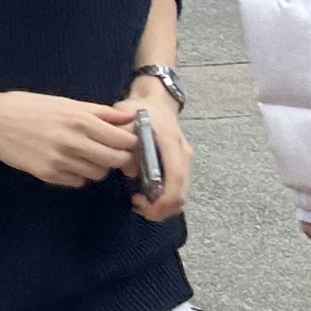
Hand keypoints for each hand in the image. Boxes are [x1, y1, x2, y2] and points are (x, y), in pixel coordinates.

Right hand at [0, 88, 143, 189]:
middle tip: (111, 153)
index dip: (129, 143)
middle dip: (119, 158)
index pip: (122, 140)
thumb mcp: (65, 102)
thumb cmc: (29, 106)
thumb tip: (130, 117)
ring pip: (98, 173)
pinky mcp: (48, 175)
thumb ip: (100, 112)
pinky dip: (78, 174)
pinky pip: (78, 181)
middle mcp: (73, 141)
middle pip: (115, 160)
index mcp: (80, 119)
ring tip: (86, 155)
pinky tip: (68, 162)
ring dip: (98, 166)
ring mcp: (60, 161)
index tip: (126, 142)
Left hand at [129, 92, 193, 223]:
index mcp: (172, 143)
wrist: (156, 101)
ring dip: (161, 208)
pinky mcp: (181, 167)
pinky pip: (177, 192)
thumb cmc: (140, 110)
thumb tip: (131, 172)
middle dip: (160, 209)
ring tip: (138, 201)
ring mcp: (185, 162)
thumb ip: (126, 143)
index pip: (175, 178)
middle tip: (136, 205)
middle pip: (181, 194)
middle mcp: (183, 155)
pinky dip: (164, 201)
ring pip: (181, 197)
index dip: (162, 199)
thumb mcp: (126, 119)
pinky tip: (146, 196)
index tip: (139, 202)